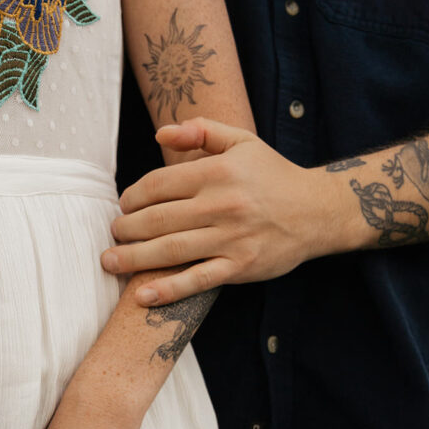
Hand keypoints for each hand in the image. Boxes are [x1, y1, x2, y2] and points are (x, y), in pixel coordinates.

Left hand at [102, 118, 355, 304]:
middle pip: (158, 219)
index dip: (133, 197)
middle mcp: (222, 205)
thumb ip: (201, 132)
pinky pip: (197, 280)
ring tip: (110, 261)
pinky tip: (144, 296)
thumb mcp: (242, 142)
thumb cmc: (273, 176)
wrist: (318, 211)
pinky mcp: (240, 267)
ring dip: (134, 258)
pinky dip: (168, 290)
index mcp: (218, 173)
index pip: (159, 185)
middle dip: (127, 228)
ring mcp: (231, 239)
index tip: (124, 206)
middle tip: (113, 233)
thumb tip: (160, 134)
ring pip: (171, 250)